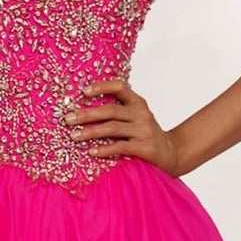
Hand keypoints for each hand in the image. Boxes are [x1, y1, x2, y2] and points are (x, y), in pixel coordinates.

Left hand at [62, 77, 181, 176]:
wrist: (172, 153)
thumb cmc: (145, 134)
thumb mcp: (135, 117)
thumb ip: (118, 111)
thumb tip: (83, 108)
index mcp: (137, 102)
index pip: (120, 87)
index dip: (101, 87)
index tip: (83, 92)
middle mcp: (142, 114)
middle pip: (111, 110)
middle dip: (87, 114)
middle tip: (68, 119)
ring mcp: (144, 131)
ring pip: (112, 128)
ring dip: (90, 132)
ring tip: (74, 136)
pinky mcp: (145, 148)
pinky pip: (120, 147)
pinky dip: (104, 149)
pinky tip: (92, 151)